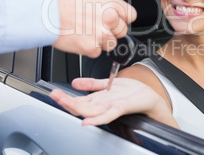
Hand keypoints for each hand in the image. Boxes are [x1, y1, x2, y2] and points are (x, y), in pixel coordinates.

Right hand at [50, 77, 177, 127]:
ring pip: (90, 110)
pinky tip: (87, 121)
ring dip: (76, 107)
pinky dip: (97, 119)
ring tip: (65, 102)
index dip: (65, 97)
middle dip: (66, 101)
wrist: (149, 97)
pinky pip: (108, 114)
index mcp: (98, 99)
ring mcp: (110, 107)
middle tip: (54, 95)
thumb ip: (91, 83)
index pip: (78, 100)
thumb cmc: (131, 92)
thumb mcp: (107, 84)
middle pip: (81, 106)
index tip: (53, 93)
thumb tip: (74, 83)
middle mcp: (102, 105)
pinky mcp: (121, 107)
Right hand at [52, 0, 136, 57]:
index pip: (131, 16)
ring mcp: (102, 34)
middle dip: (112, 31)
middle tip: (95, 27)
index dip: (121, 19)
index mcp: (112, 2)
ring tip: (85, 31)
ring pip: (111, 44)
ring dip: (100, 41)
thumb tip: (117, 13)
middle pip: (122, 31)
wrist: (46, 12)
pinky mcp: (92, 47)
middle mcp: (110, 17)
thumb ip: (109, 5)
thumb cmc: (64, 1)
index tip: (114, 20)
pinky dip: (88, 48)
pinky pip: (97, 52)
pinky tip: (79, 38)